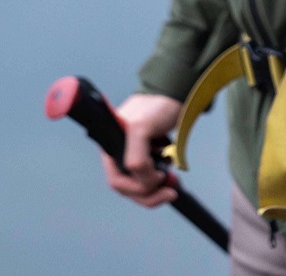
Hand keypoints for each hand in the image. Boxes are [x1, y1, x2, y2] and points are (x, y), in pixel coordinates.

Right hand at [101, 92, 183, 207]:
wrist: (175, 94)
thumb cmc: (156, 106)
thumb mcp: (140, 129)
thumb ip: (136, 158)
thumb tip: (140, 179)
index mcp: (110, 147)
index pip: (117, 181)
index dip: (136, 188)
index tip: (157, 181)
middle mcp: (119, 153)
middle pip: (129, 188)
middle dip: (150, 192)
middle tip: (170, 190)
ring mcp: (134, 155)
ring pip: (142, 184)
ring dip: (157, 186)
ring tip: (172, 178)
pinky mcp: (148, 154)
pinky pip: (152, 176)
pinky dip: (162, 177)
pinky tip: (171, 167)